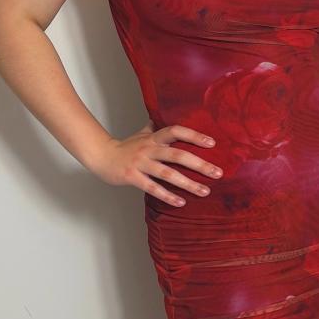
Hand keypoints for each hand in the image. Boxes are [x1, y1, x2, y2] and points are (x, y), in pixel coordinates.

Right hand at [94, 123, 221, 206]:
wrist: (101, 156)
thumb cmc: (125, 147)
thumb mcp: (141, 134)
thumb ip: (155, 127)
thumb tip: (165, 116)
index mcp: (153, 138)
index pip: (176, 131)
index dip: (194, 135)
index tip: (212, 143)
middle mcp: (149, 149)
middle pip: (177, 154)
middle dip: (199, 164)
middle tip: (218, 173)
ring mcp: (140, 163)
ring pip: (168, 173)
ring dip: (188, 183)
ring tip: (205, 191)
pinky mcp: (132, 177)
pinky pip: (152, 188)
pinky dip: (167, 195)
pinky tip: (181, 202)